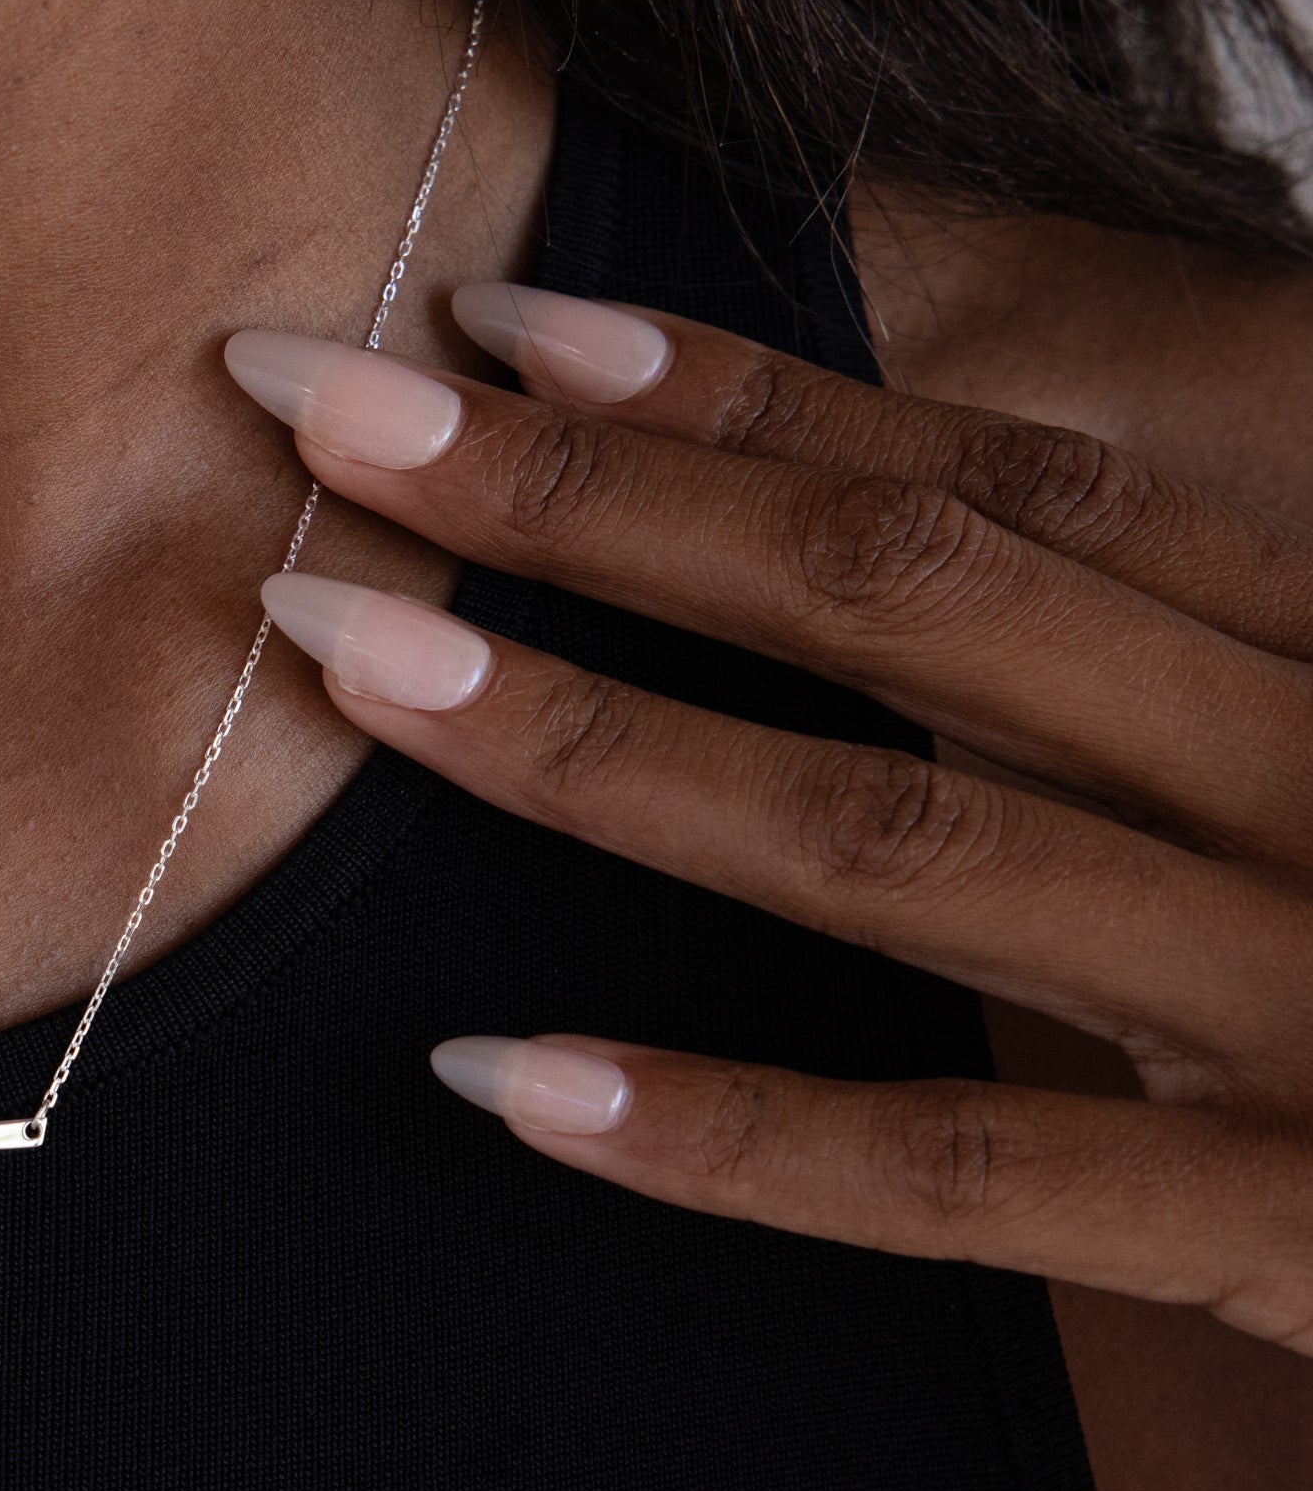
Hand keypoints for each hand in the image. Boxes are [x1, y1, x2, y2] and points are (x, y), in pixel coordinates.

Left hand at [222, 287, 1312, 1356]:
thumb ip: (1177, 692)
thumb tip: (916, 562)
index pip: (1004, 491)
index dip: (742, 396)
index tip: (501, 314)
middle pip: (912, 606)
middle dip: (595, 500)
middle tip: (314, 411)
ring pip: (907, 845)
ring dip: (599, 746)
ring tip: (345, 659)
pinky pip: (977, 1176)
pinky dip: (731, 1134)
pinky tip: (503, 1081)